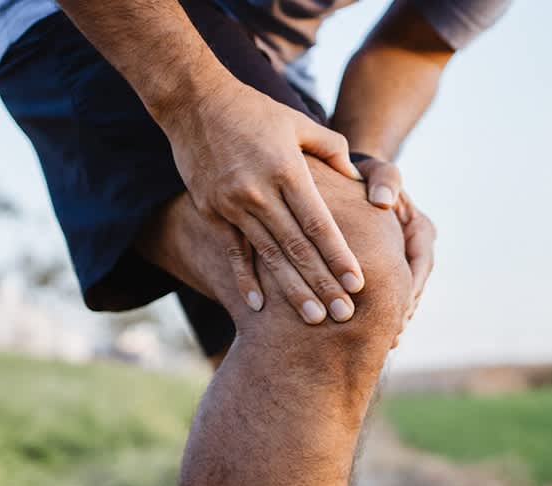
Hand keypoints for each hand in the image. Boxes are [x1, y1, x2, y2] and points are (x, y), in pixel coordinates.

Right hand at [161, 80, 365, 323]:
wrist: (194, 101)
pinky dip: (245, 280)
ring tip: (313, 319)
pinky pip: (232, 252)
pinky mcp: (210, 210)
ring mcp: (231, 204)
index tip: (358, 283)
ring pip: (268, 256)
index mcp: (287, 170)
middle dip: (322, 284)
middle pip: (297, 248)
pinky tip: (259, 307)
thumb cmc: (254, 110)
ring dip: (292, 291)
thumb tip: (357, 178)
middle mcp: (259, 191)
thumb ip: (332, 148)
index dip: (338, 256)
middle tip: (343, 315)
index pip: (319, 223)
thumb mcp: (298, 122)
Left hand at [353, 157, 435, 347]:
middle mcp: (416, 249)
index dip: (410, 289)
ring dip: (393, 319)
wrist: (354, 180)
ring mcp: (402, 262)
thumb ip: (385, 179)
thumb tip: (384, 200)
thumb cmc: (366, 173)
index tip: (399, 311)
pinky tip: (368, 338)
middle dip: (402, 312)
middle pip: (413, 288)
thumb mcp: (377, 171)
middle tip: (390, 338)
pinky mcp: (387, 271)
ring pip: (401, 296)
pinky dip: (380, 314)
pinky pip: (387, 295)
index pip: (420, 264)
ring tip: (381, 346)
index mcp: (420, 230)